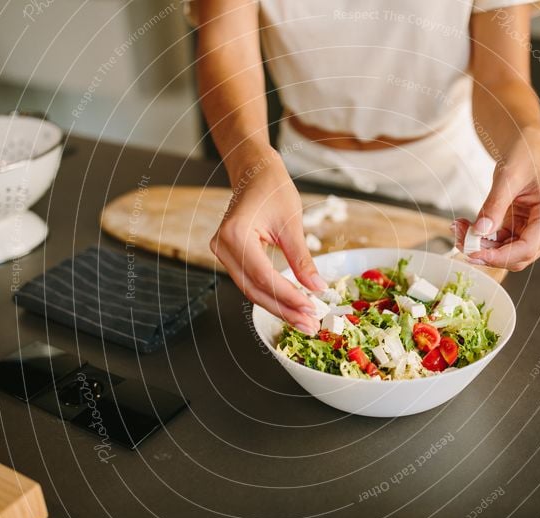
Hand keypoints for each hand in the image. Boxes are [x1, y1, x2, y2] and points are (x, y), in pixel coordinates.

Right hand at [210, 151, 325, 334]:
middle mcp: (222, 246)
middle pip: (255, 290)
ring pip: (251, 290)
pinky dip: (271, 295)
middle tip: (310, 325)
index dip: (289, 297)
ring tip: (303, 320)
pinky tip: (290, 305)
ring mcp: (222, 253)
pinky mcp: (229, 256)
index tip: (312, 309)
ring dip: (278, 307)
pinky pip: (250, 281)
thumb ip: (302, 259)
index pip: (264, 277)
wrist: (254, 172)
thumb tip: (317, 288)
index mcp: (235, 234)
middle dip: (284, 310)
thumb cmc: (272, 188)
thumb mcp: (292, 223)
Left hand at [454, 127, 539, 270]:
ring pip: (507, 253)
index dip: (499, 256)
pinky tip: (466, 227)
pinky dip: (483, 240)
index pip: (527, 248)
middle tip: (458, 239)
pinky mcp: (524, 231)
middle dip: (486, 252)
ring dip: (481, 246)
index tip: (473, 253)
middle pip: (517, 256)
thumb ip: (494, 206)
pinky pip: (502, 243)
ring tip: (458, 229)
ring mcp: (538, 231)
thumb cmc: (524, 155)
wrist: (526, 147)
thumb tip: (479, 232)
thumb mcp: (506, 177)